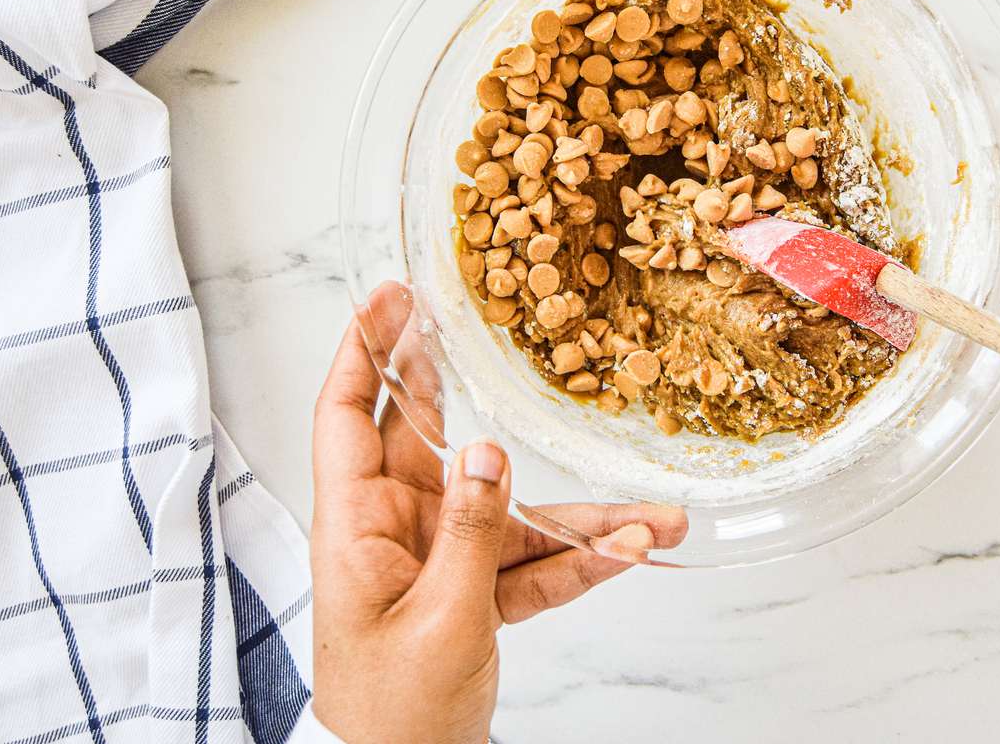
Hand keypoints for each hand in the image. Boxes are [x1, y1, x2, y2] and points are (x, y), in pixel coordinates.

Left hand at [310, 287, 686, 742]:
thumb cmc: (391, 715)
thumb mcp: (438, 621)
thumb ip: (468, 533)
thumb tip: (488, 450)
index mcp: (356, 527)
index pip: (347, 416)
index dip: (364, 349)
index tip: (391, 296)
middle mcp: (394, 530)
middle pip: (432, 441)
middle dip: (470, 393)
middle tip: (497, 330)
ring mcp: (437, 560)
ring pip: (508, 513)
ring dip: (580, 516)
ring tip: (652, 515)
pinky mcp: (473, 594)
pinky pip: (531, 563)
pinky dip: (579, 562)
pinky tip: (633, 552)